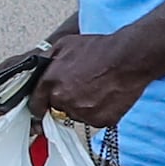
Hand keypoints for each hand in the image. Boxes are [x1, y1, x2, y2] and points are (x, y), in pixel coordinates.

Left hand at [34, 27, 155, 127]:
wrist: (129, 58)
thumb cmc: (99, 49)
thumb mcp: (64, 45)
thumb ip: (46, 61)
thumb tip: (37, 72)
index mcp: (51, 83)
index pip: (35, 104)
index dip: (39, 104)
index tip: (42, 107)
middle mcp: (64, 100)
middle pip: (57, 109)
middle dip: (64, 101)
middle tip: (79, 87)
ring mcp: (83, 113)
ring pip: (76, 115)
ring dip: (81, 107)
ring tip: (95, 89)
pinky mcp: (101, 120)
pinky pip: (94, 120)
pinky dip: (98, 112)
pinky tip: (105, 96)